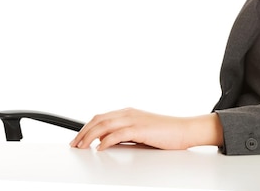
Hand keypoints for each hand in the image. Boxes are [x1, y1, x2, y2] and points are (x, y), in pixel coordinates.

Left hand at [69, 108, 222, 150]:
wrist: (185, 129)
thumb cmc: (166, 132)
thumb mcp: (141, 133)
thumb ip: (124, 136)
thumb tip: (106, 143)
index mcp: (129, 113)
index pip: (101, 117)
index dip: (87, 127)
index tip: (78, 138)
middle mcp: (129, 113)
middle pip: (99, 119)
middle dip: (83, 132)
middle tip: (74, 144)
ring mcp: (134, 119)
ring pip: (104, 125)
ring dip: (89, 136)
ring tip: (81, 147)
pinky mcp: (140, 128)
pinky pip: (117, 134)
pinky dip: (105, 140)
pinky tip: (99, 148)